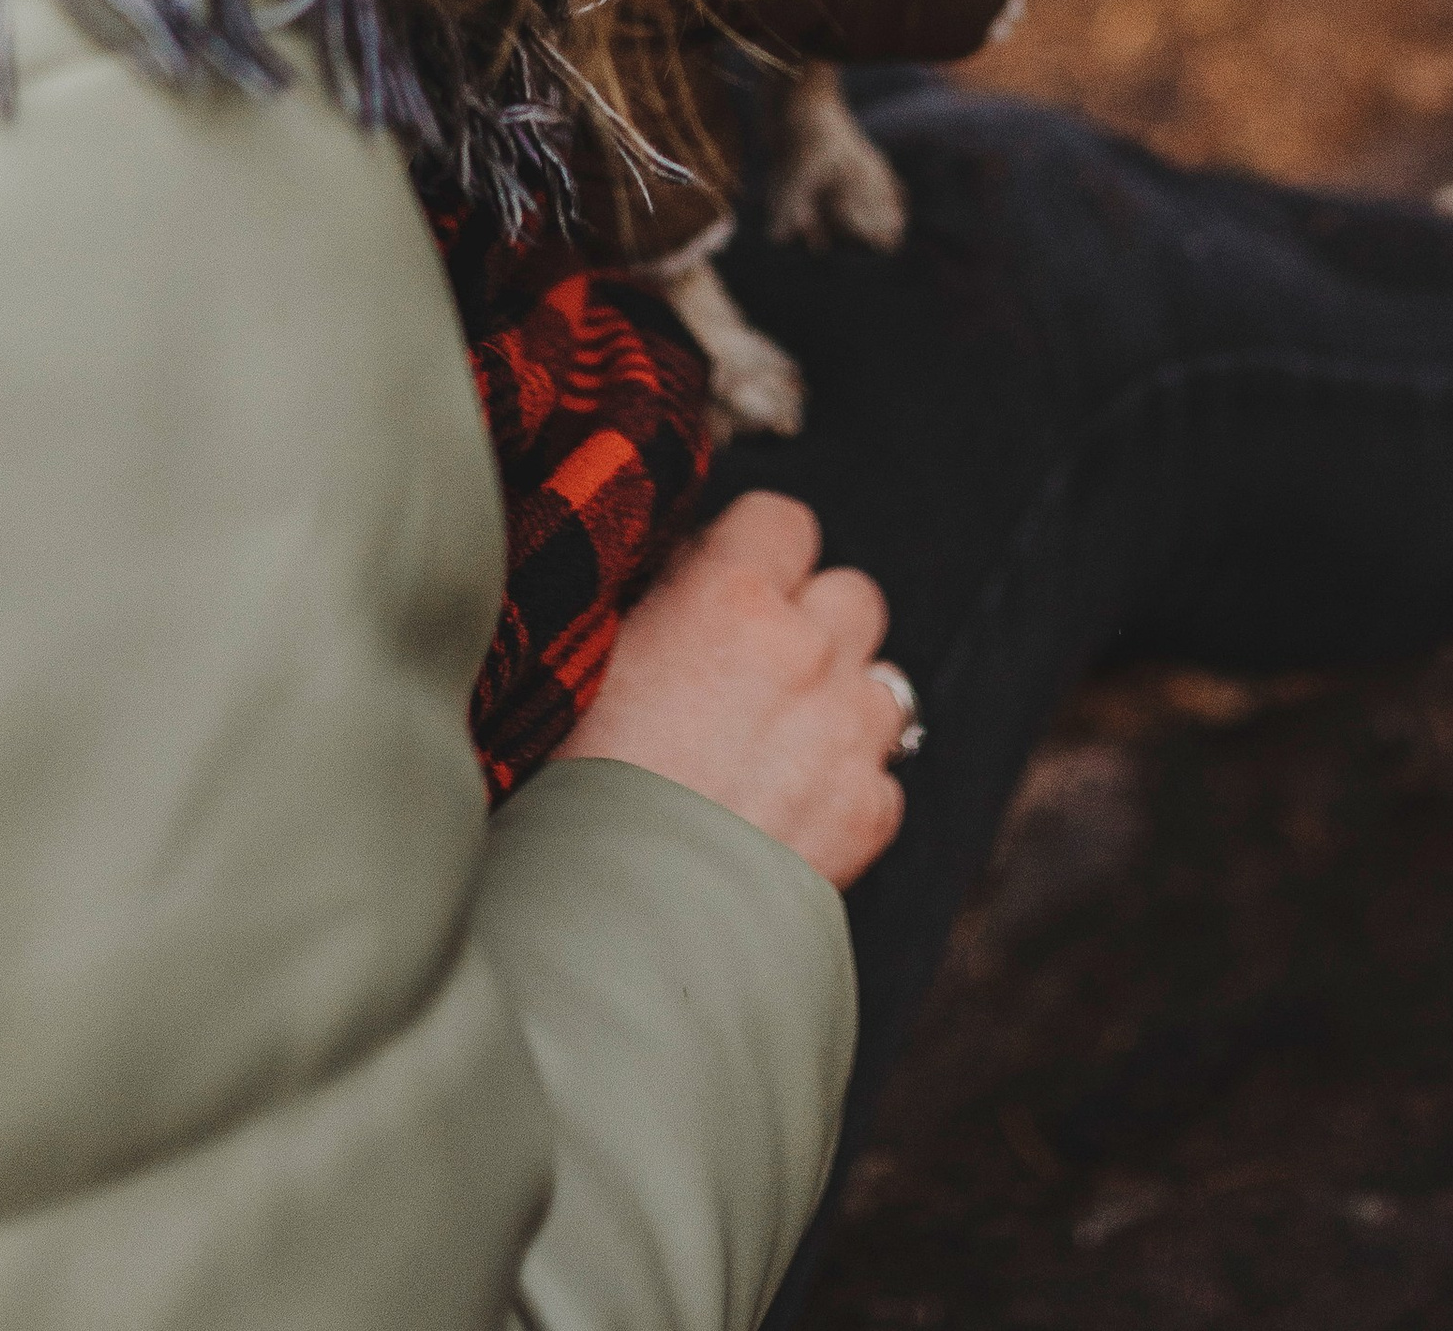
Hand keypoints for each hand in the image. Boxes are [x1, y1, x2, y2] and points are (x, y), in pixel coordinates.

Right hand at [554, 490, 906, 890]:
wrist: (611, 932)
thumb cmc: (569, 797)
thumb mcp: (590, 668)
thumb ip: (656, 608)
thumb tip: (681, 578)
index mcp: (727, 599)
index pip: (785, 520)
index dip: (759, 551)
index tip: (730, 587)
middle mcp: (804, 651)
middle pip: (853, 594)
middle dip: (815, 625)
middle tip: (758, 674)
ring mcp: (846, 731)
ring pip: (883, 682)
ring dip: (842, 705)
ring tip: (779, 751)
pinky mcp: (868, 812)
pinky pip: (883, 777)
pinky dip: (849, 792)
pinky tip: (788, 820)